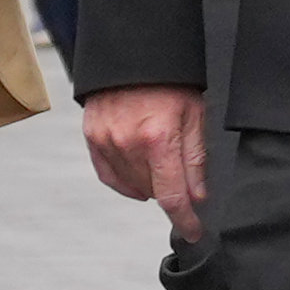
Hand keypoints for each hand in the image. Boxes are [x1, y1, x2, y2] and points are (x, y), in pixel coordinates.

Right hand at [85, 84, 208, 238]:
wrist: (134, 56)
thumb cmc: (172, 83)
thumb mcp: (197, 116)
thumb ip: (196, 160)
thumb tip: (198, 197)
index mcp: (158, 139)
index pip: (173, 196)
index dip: (185, 219)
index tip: (194, 232)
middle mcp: (127, 144)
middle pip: (152, 191)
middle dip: (172, 194)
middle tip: (185, 183)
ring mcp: (105, 142)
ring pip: (131, 185)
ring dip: (150, 186)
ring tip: (163, 168)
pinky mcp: (92, 138)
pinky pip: (109, 175)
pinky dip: (126, 182)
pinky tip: (140, 179)